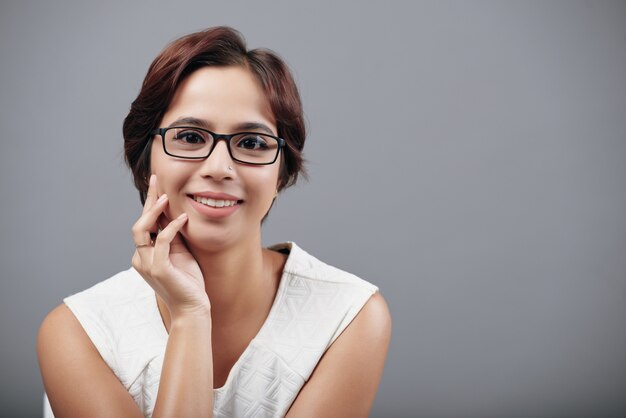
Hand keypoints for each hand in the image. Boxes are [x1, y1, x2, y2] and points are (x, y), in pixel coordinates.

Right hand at [131, 175, 209, 317]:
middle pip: (139, 223)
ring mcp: (146, 264)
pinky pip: (161, 242)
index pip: (145, 224)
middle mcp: (141, 258)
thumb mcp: (181, 251)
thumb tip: (175, 211)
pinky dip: (171, 227)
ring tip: (166, 197)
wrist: (192, 307)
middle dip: (147, 200)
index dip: (149, 203)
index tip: (156, 184)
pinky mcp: (158, 269)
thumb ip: (174, 235)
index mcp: (145, 254)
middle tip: (156, 180)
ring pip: (141, 230)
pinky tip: (183, 218)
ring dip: (153, 211)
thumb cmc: (188, 281)